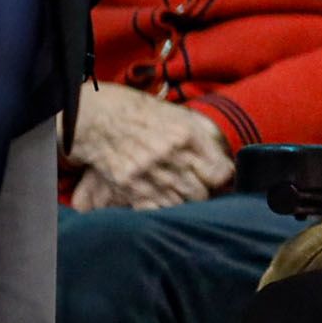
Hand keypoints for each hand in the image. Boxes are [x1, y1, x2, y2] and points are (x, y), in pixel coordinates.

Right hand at [70, 81, 232, 206]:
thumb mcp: (178, 116)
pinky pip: (155, 208)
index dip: (220, 179)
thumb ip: (202, 138)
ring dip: (181, 202)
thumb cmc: (141, 114)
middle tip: (196, 188)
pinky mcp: (128, 184)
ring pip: (180, 204)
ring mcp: (148, 172)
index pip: (220, 173)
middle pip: (201, 193)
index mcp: (187, 135)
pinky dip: (161, 208)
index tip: (215, 178)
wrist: (98, 117)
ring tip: (177, 193)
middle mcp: (170, 155)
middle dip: (201, 193)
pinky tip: (160, 199)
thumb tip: (223, 164)